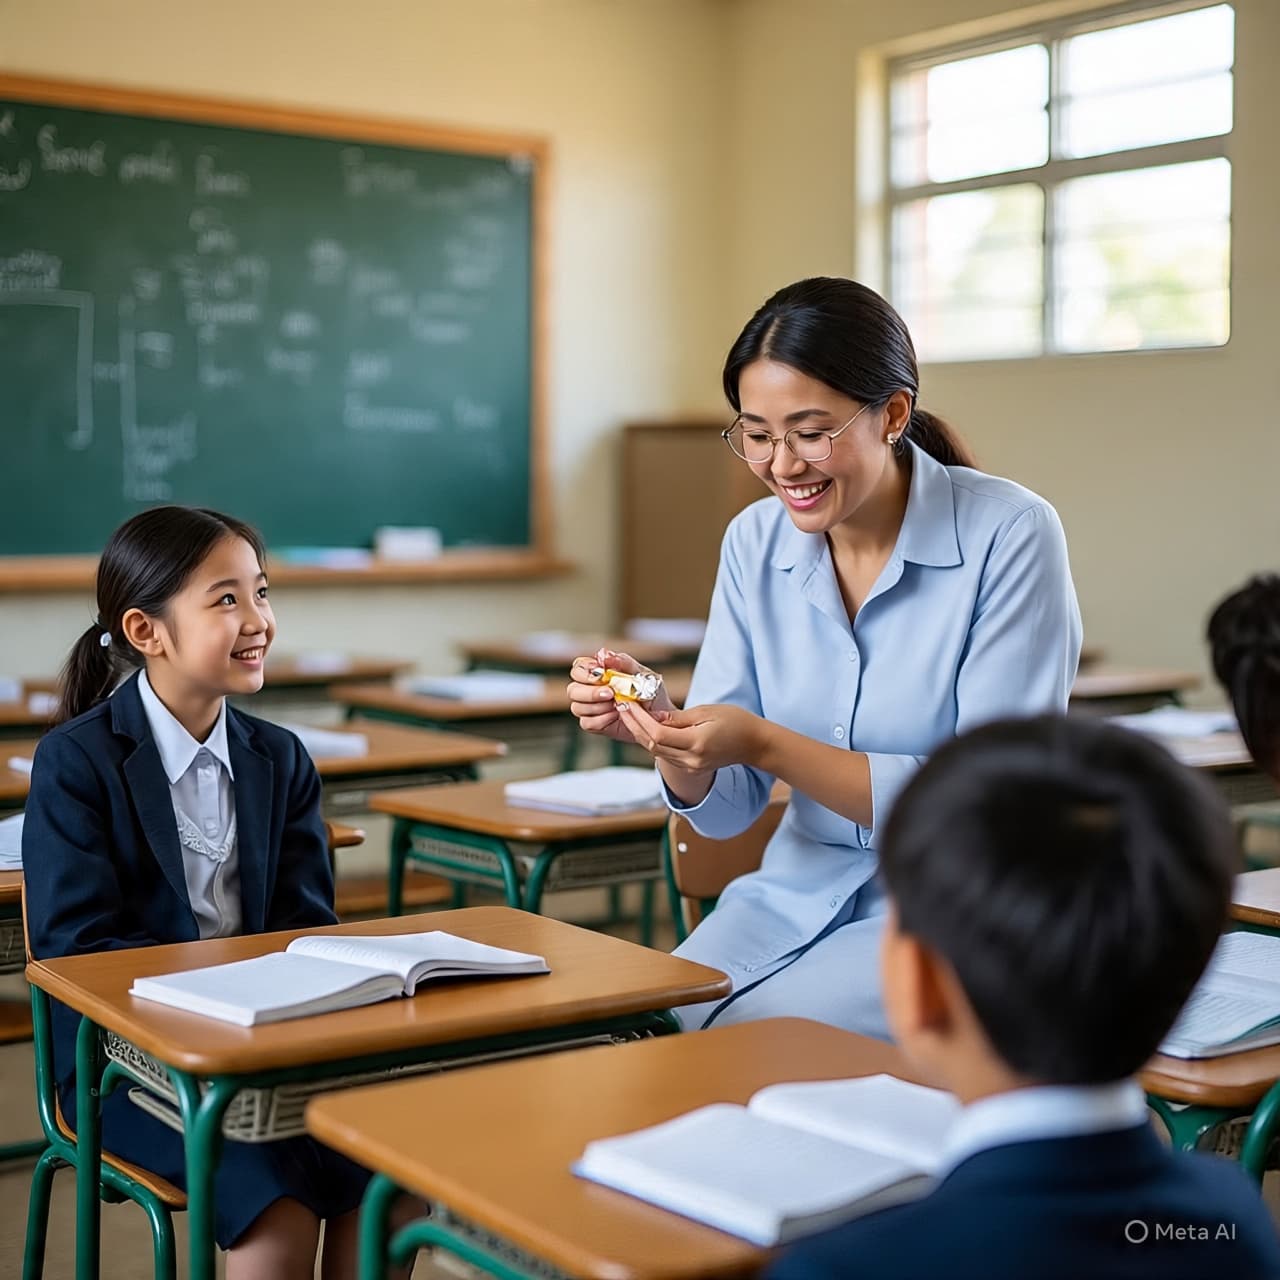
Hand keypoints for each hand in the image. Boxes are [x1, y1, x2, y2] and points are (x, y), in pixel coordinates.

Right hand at [565, 648, 674, 744]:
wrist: (660, 718)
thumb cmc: (651, 692)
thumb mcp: (642, 674)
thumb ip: (624, 663)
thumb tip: (606, 655)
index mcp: (597, 672)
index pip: (578, 668)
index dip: (585, 673)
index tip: (602, 676)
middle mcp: (589, 689)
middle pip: (572, 689)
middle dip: (590, 693)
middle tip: (611, 693)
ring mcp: (589, 707)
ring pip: (577, 707)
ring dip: (598, 707)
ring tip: (618, 706)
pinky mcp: (593, 724)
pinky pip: (587, 723)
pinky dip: (602, 720)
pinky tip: (616, 715)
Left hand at [616, 699, 767, 773]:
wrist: (755, 744)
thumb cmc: (736, 721)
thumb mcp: (706, 712)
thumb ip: (678, 718)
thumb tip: (653, 716)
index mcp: (696, 743)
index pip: (658, 733)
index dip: (639, 718)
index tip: (628, 702)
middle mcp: (691, 759)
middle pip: (652, 745)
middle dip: (634, 725)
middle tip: (621, 706)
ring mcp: (691, 766)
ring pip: (656, 752)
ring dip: (640, 733)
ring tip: (628, 714)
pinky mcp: (691, 768)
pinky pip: (665, 755)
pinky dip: (652, 741)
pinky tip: (645, 726)